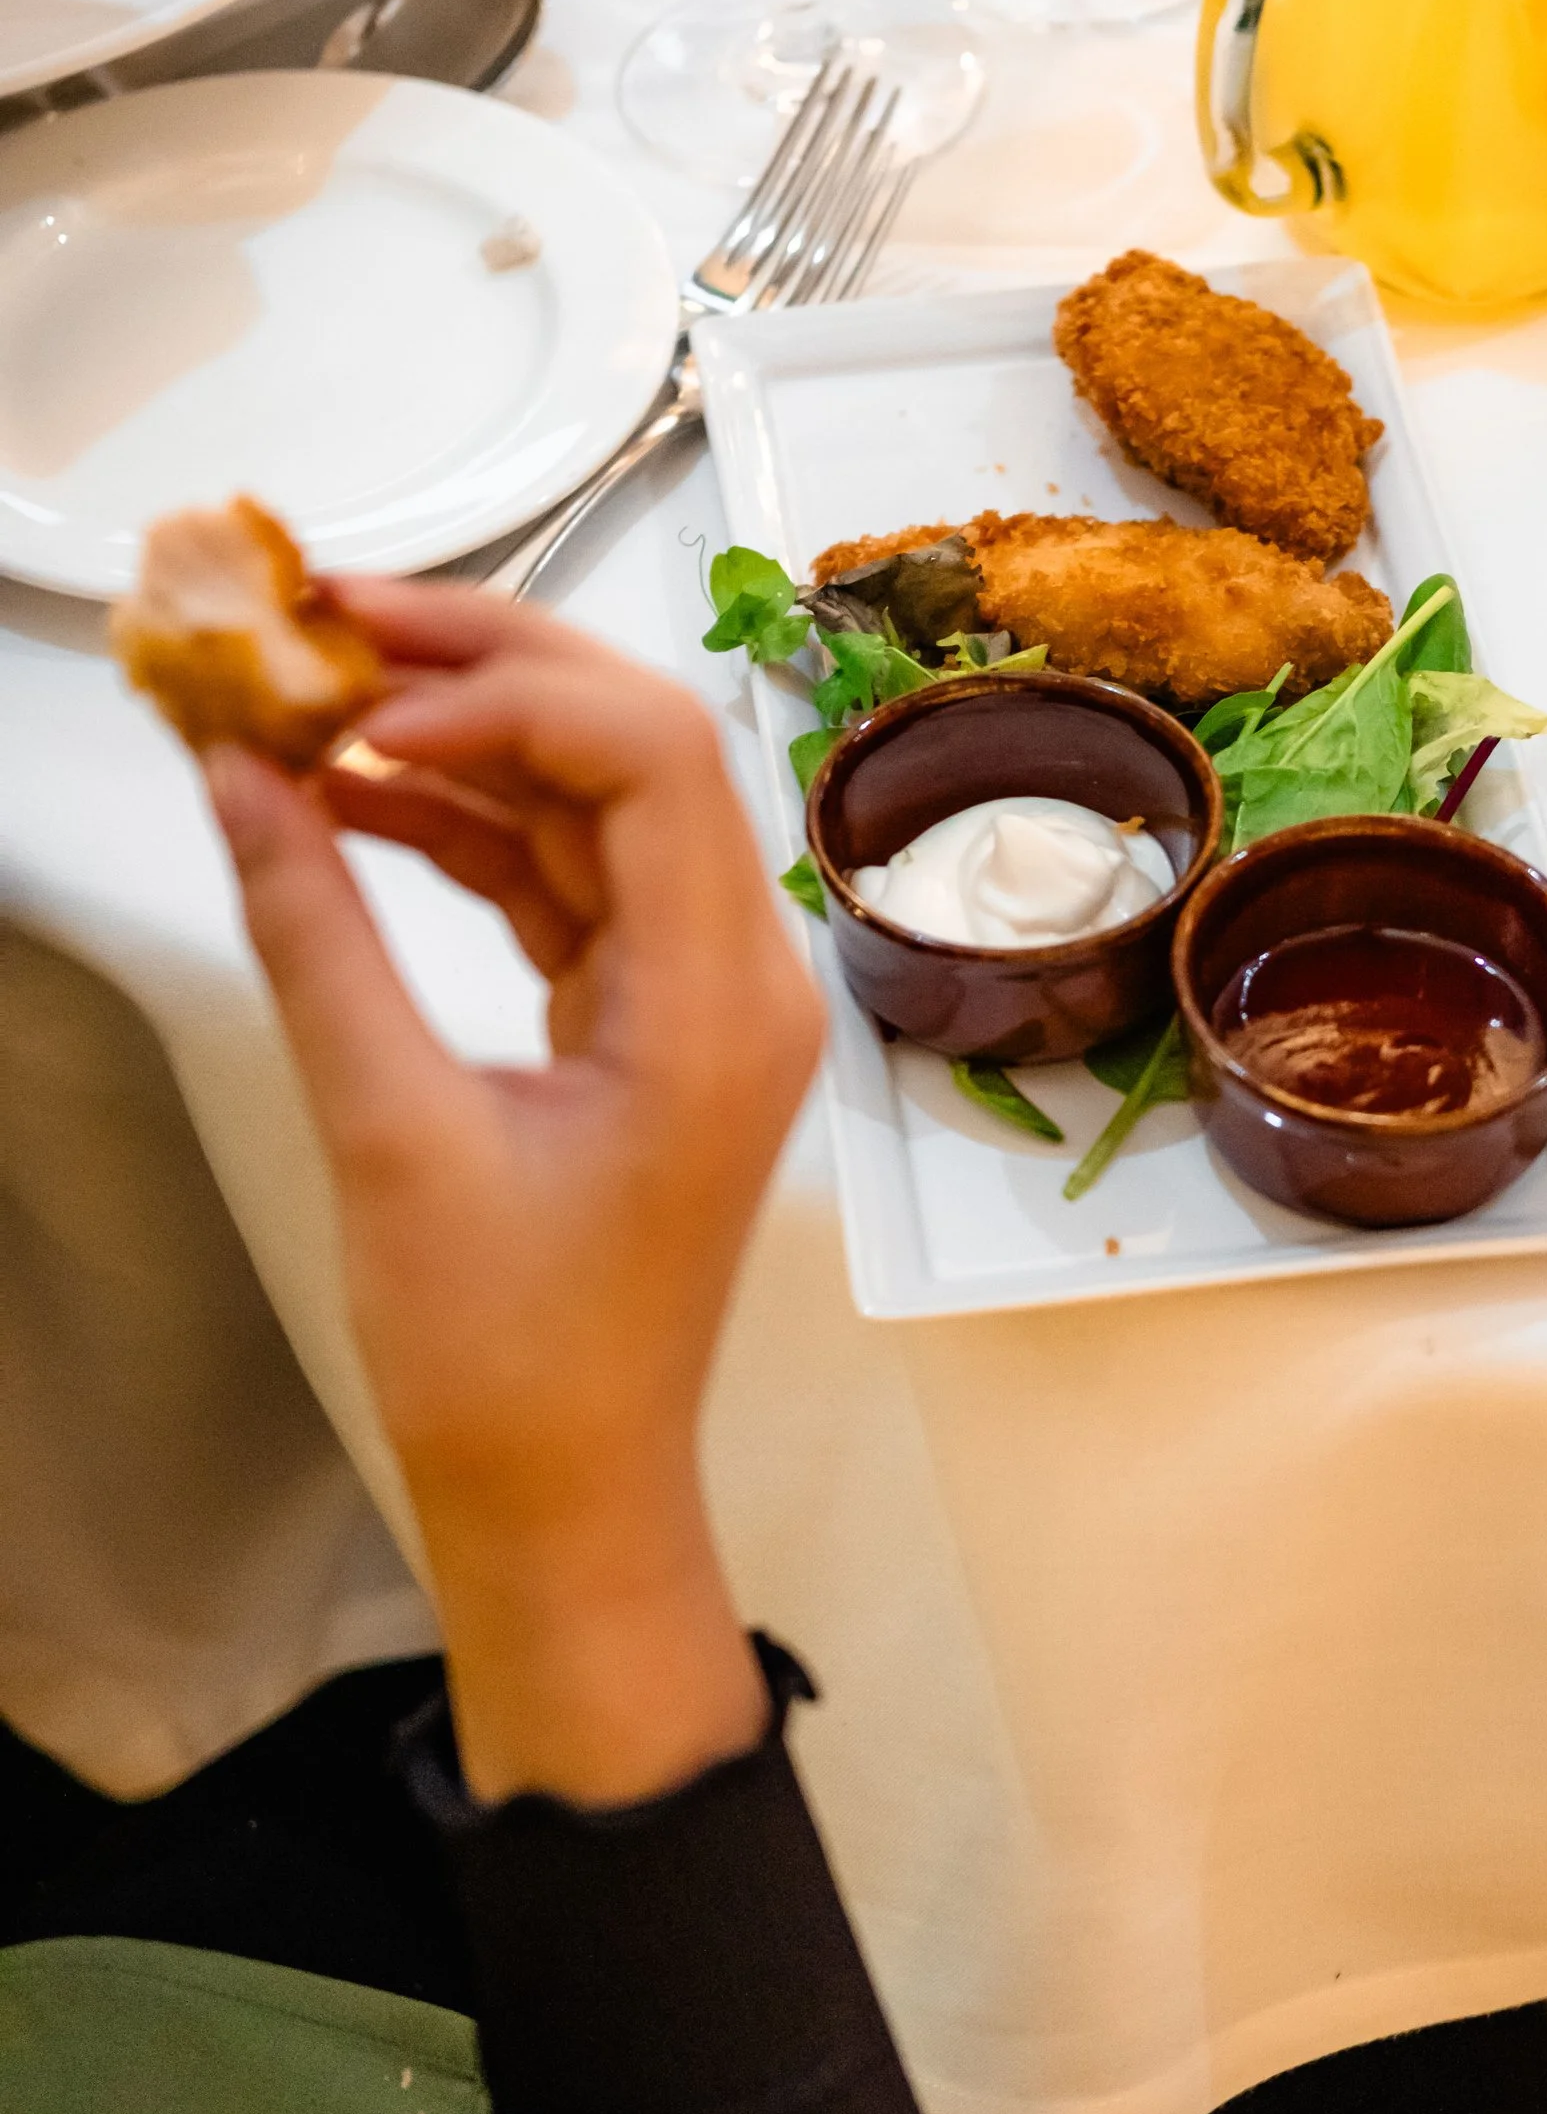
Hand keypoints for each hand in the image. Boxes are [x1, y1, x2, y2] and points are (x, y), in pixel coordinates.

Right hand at [203, 581, 821, 1803]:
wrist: (565, 1493)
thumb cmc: (507, 1361)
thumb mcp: (390, 1134)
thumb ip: (315, 937)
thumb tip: (239, 778)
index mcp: (718, 1005)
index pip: (650, 757)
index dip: (504, 689)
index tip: (359, 689)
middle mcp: (740, 977)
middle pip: (633, 745)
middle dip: (480, 667)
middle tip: (323, 619)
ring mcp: (701, 995)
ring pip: (593, 798)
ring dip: (459, 737)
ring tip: (307, 694)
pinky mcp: (649, 1018)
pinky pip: (565, 873)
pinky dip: (463, 824)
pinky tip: (346, 792)